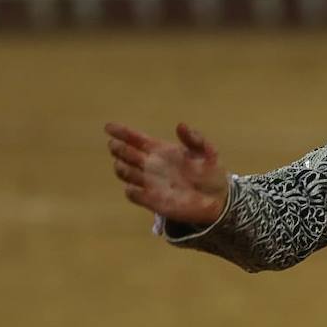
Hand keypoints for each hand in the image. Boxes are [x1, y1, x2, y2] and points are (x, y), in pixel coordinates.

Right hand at [105, 122, 229, 225]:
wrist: (218, 200)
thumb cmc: (210, 173)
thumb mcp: (208, 152)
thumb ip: (195, 139)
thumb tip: (180, 125)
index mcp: (161, 150)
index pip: (136, 139)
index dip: (122, 132)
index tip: (108, 127)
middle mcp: (151, 166)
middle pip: (126, 154)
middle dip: (119, 149)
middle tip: (115, 145)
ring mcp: (150, 183)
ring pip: (125, 173)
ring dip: (122, 168)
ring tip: (122, 164)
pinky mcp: (153, 201)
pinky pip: (134, 195)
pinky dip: (131, 191)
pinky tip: (132, 187)